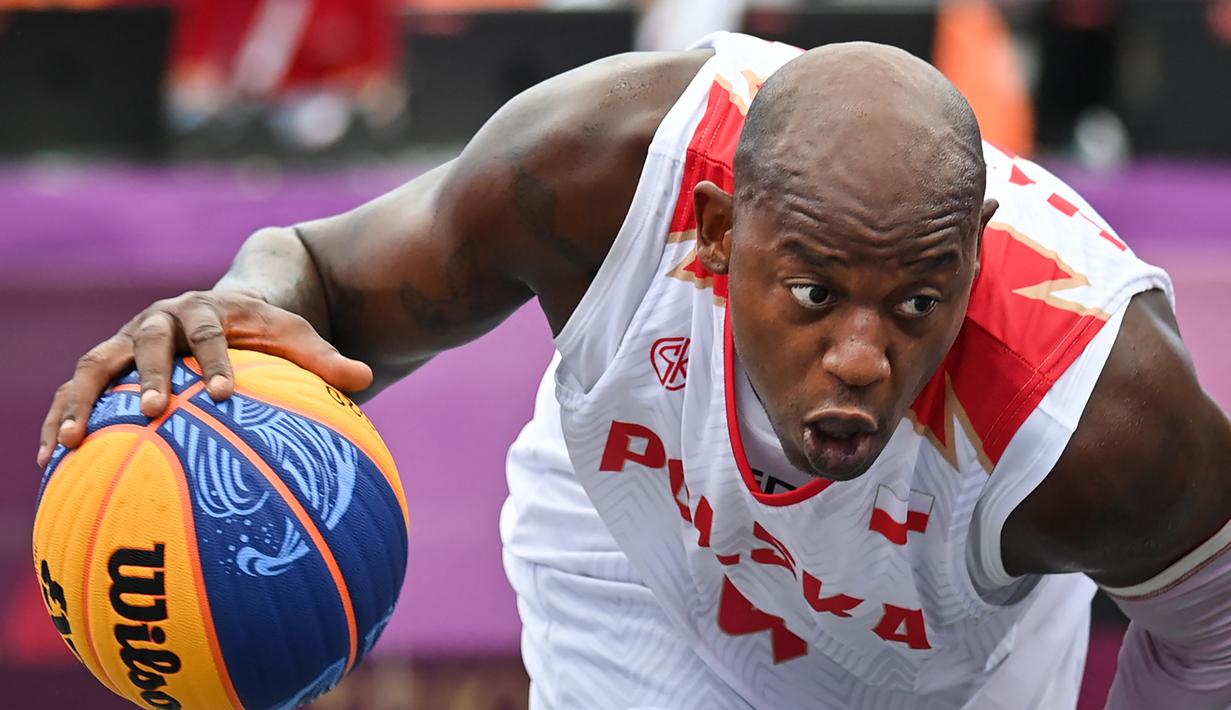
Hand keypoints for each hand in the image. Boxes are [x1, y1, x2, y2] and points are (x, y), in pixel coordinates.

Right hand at [37, 290, 372, 467]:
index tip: (224, 393)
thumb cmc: (267, 330)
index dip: (215, 360)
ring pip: (94, 365)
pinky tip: (48, 461)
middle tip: (152, 411)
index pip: (211, 332)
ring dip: (80, 401)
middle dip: (149, 374)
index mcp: (208, 309)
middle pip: (147, 341)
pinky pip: (75, 392)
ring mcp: (128, 340)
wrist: (227, 302)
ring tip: (70, 443)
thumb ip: (327, 359)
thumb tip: (367, 379)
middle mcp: (160, 319)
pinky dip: (59, 420)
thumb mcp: (297, 337)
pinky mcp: (108, 364)